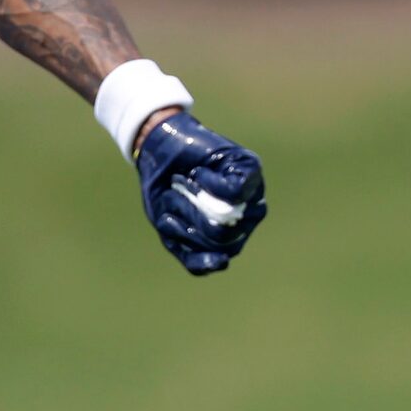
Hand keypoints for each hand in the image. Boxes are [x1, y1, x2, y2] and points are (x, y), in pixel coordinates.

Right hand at [134, 111, 265, 274]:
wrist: (158, 148)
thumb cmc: (165, 190)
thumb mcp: (169, 229)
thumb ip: (193, 255)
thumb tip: (223, 262)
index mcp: (231, 238)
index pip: (217, 256)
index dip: (186, 236)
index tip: (170, 216)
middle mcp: (247, 218)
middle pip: (222, 238)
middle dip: (189, 217)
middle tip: (176, 195)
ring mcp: (253, 194)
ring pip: (228, 217)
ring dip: (194, 201)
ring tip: (184, 183)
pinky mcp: (251, 170)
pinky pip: (235, 191)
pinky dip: (209, 183)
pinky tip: (200, 174)